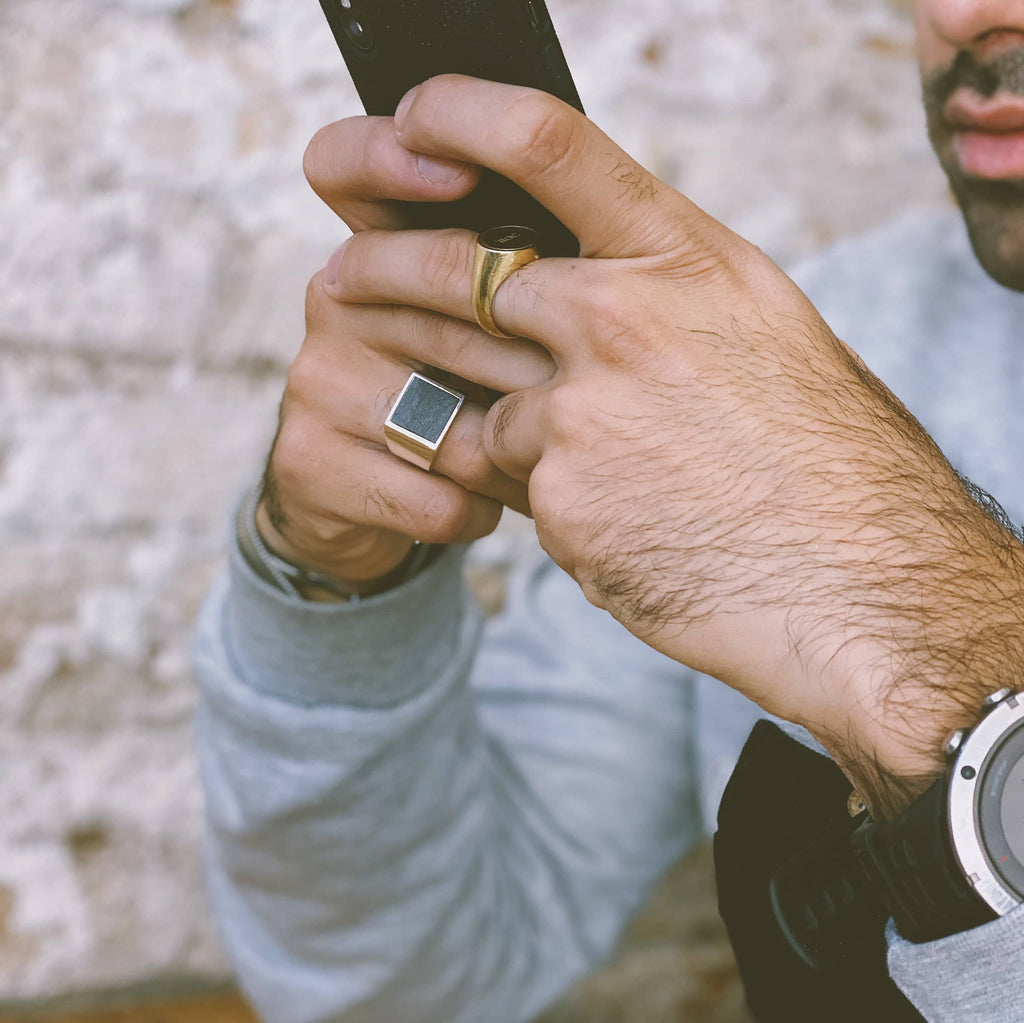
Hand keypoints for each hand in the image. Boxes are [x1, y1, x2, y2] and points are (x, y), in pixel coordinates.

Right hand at [259, 111, 553, 585]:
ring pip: (457, 421)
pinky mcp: (310, 461)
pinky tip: (486, 504)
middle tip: (594, 403)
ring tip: (545, 467)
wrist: (371, 503)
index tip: (461, 177)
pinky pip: (437, 493)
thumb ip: (515, 277)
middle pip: (452, 310)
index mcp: (377, 247)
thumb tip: (604, 244)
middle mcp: (334, 299)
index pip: (345, 165)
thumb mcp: (481, 328)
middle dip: (539, 370)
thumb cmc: (456, 398)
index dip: (389, 157)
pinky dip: (482, 509)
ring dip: (522, 458)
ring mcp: (316, 381)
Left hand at [332, 75, 1023, 815]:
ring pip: (476, 398)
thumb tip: (577, 274)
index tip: (412, 120)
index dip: (461, 114)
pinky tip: (609, 516)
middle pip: (456, 273)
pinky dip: (532, 496)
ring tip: (552, 444)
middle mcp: (622, 317)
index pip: (546, 144)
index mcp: (683, 258)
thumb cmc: (822, 456)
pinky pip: (507, 483)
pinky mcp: (560, 497)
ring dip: (474, 414)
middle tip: (341, 280)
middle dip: (381, 273)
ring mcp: (582, 409)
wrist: (858, 584)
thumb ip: (662, 293)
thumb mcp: (757, 331)